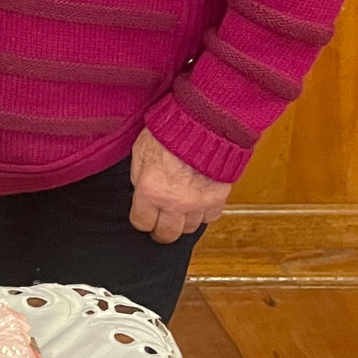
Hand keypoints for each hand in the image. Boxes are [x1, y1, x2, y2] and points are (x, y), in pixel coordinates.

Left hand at [129, 128, 230, 243]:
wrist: (203, 122)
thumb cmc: (169, 131)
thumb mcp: (140, 152)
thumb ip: (139, 178)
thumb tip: (141, 194)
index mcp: (151, 191)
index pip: (141, 223)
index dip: (140, 220)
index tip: (142, 215)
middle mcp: (175, 202)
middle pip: (166, 234)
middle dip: (160, 230)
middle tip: (159, 222)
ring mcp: (198, 202)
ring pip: (189, 228)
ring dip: (183, 221)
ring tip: (179, 209)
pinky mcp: (218, 197)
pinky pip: (210, 217)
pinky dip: (203, 213)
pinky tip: (198, 203)